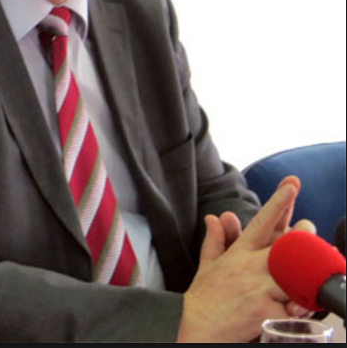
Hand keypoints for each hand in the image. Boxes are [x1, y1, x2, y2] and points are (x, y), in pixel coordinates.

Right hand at [177, 176, 300, 342]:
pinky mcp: (266, 311)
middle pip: (287, 244)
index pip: (262, 222)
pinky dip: (301, 309)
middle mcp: (250, 267)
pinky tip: (299, 308)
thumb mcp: (207, 266)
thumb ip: (215, 240)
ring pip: (295, 273)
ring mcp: (259, 289)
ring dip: (306, 273)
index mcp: (239, 254)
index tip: (291, 184)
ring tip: (313, 272)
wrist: (200, 329)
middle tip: (311, 231)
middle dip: (305, 236)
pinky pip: (294, 308)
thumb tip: (216, 217)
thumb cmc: (206, 299)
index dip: (278, 201)